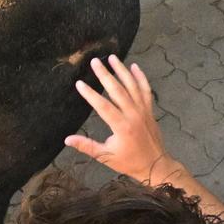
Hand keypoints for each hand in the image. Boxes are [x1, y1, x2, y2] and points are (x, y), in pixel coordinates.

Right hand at [64, 56, 170, 181]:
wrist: (156, 166)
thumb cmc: (129, 162)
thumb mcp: (106, 157)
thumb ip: (86, 146)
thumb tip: (67, 139)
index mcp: (121, 126)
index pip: (103, 106)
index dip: (90, 94)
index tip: (80, 83)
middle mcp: (133, 114)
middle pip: (117, 90)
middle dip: (105, 75)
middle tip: (95, 62)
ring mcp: (143, 110)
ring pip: (132, 86)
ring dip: (122, 70)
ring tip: (112, 58)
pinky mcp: (150, 110)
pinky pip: (146, 90)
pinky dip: (141, 77)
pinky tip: (134, 66)